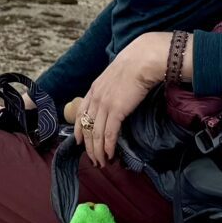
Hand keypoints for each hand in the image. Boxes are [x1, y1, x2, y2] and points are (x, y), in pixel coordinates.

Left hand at [68, 31, 169, 165]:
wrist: (142, 60)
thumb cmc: (135, 63)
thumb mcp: (116, 74)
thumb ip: (112, 86)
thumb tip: (118, 94)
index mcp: (95, 88)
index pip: (80, 113)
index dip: (78, 129)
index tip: (79, 141)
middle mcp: (96, 98)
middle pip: (86, 127)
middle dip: (88, 146)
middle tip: (93, 159)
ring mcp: (104, 104)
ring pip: (95, 134)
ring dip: (98, 151)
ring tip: (101, 162)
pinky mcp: (116, 110)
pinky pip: (109, 134)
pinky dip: (108, 146)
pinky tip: (110, 154)